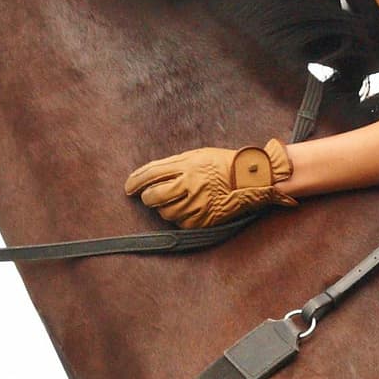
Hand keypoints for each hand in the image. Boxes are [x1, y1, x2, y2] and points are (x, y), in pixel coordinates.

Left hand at [126, 138, 295, 227]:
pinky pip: (181, 223)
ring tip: (174, 201)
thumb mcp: (197, 155)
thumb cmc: (222, 164)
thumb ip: (173, 164)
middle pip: (154, 196)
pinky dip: (179, 218)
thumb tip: (147, 175)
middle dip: (147, 197)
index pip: (151, 173)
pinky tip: (186, 210)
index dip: (135, 181)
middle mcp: (190, 184)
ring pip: (166, 212)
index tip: (128, 187)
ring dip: (164, 208)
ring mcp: (198, 204)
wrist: (251, 179)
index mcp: (187, 165)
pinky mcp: (205, 219)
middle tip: (148, 196)